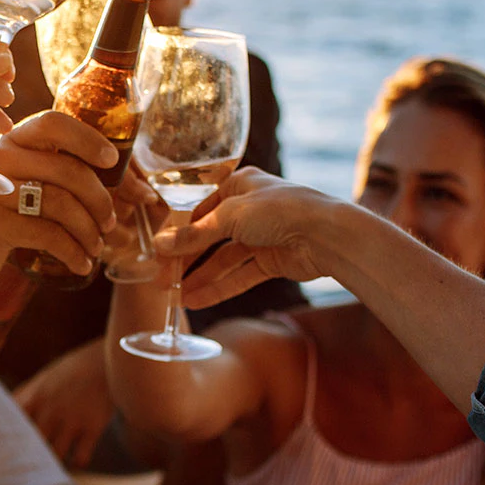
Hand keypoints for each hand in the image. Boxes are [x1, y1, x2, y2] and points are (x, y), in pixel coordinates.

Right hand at [0, 111, 118, 293]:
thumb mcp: (19, 185)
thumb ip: (56, 174)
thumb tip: (124, 181)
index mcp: (9, 141)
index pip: (53, 123)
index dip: (88, 138)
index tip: (112, 161)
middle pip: (67, 169)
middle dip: (100, 200)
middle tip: (110, 222)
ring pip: (62, 203)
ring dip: (89, 230)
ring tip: (96, 246)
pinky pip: (48, 234)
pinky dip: (73, 252)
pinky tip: (81, 263)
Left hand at [13, 341, 113, 468]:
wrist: (108, 359)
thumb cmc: (72, 371)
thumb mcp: (44, 378)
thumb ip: (25, 396)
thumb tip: (4, 412)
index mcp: (35, 397)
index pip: (11, 423)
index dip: (4, 439)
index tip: (4, 450)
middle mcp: (50, 409)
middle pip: (30, 444)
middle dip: (28, 457)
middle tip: (28, 466)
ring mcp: (72, 419)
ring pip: (55, 455)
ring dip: (53, 462)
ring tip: (53, 465)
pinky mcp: (93, 427)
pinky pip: (80, 458)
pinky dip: (77, 463)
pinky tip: (77, 458)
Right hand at [152, 168, 343, 310]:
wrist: (327, 234)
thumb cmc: (281, 210)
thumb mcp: (230, 217)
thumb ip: (194, 235)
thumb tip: (159, 245)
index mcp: (239, 185)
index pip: (199, 210)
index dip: (178, 234)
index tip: (158, 254)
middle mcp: (248, 209)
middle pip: (209, 237)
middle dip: (186, 261)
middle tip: (162, 281)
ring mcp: (261, 236)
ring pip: (223, 260)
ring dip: (200, 278)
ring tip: (176, 297)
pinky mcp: (272, 260)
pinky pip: (240, 275)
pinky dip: (219, 287)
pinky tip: (197, 300)